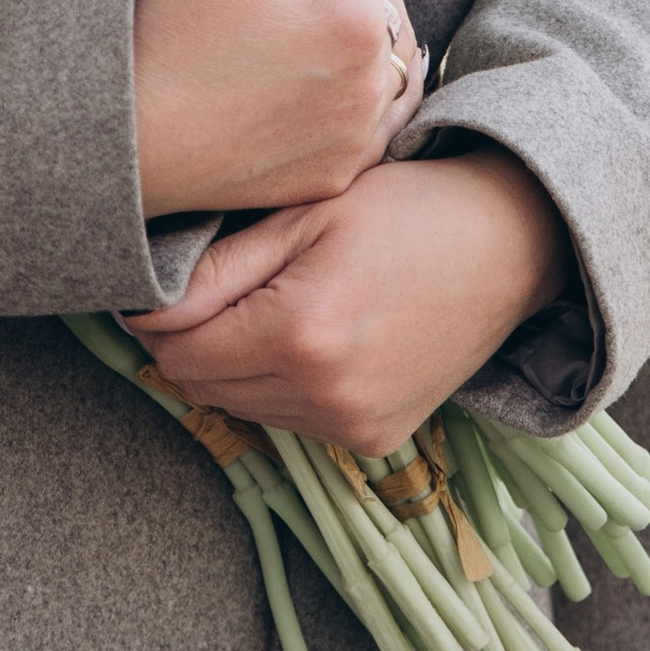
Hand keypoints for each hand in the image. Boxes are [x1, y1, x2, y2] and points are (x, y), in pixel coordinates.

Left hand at [121, 151, 572, 453]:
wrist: (505, 245)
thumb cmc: (403, 209)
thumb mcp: (305, 214)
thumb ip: (219, 267)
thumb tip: (144, 309)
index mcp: (301, 334)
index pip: (177, 350)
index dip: (156, 316)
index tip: (159, 282)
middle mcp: (326, 397)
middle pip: (201, 385)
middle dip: (192, 339)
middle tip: (217, 284)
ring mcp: (353, 427)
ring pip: (239, 406)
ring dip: (235, 364)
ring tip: (273, 303)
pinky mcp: (375, 441)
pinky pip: (289, 421)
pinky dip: (280, 385)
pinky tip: (311, 335)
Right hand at [130, 0, 423, 221]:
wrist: (122, 142)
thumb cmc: (166, 38)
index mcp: (357, 17)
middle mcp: (375, 82)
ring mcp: (360, 136)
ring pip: (393, 55)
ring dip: (373, 20)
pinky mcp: (339, 173)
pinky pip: (379, 116)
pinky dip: (370, 84)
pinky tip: (343, 65)